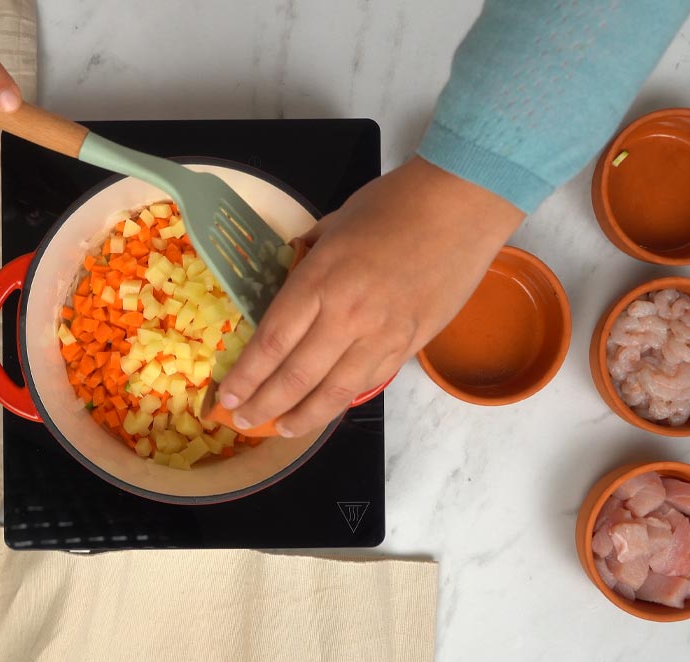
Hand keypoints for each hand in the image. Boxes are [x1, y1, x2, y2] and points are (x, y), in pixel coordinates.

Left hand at [217, 156, 524, 435]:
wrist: (461, 206)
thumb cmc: (394, 204)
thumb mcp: (333, 223)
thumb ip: (307, 257)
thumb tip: (290, 271)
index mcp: (318, 282)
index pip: (271, 344)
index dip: (246, 377)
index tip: (227, 395)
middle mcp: (346, 317)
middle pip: (295, 376)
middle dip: (264, 405)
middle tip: (244, 422)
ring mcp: (381, 336)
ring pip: (334, 392)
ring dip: (302, 416)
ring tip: (281, 429)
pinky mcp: (410, 345)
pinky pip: (368, 382)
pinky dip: (342, 400)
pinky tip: (325, 409)